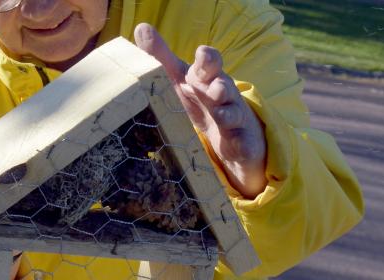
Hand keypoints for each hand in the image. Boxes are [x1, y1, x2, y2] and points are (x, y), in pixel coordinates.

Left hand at [134, 24, 266, 198]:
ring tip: (221, 115)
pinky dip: (242, 144)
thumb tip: (140, 28)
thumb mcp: (179, 78)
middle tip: (215, 87)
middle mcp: (222, 93)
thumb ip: (161, 56)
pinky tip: (239, 148)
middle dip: (219, 85)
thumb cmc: (199, 98)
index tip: (201, 54)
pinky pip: (243, 141)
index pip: (209, 62)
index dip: (206, 59)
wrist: (230, 131)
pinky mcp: (240, 139)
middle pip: (223, 86)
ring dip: (228, 112)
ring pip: (232, 112)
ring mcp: (233, 116)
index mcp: (206, 77)